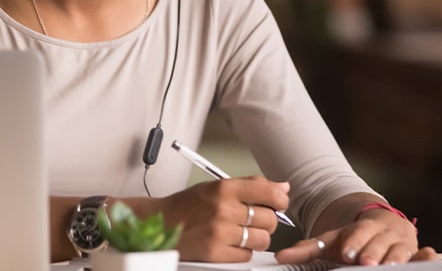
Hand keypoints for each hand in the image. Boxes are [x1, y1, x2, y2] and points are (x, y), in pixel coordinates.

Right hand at [143, 176, 290, 261]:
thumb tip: (282, 187)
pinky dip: (242, 252)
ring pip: (262, 239)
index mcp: (224, 188)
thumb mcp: (216, 186)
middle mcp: (223, 209)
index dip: (280, 200)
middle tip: (253, 220)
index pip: (269, 192)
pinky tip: (229, 243)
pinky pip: (247, 255)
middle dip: (266, 221)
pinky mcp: (215, 253)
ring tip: (241, 233)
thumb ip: (250, 185)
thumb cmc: (187, 205)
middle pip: (269, 219)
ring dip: (256, 238)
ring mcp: (220, 232)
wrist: (159, 223)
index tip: (279, 203)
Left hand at [275, 208, 436, 265]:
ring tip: (390, 266)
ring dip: (396, 258)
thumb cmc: (353, 239)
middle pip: (378, 243)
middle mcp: (382, 234)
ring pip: (400, 251)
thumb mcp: (331, 242)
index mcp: (361, 228)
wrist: (381, 226)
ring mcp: (400, 244)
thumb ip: (306, 250)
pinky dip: (426, 256)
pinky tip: (429, 256)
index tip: (348, 253)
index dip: (354, 242)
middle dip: (373, 253)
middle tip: (366, 262)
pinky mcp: (414, 253)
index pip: (357, 234)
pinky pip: (421, 255)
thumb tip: (280, 257)